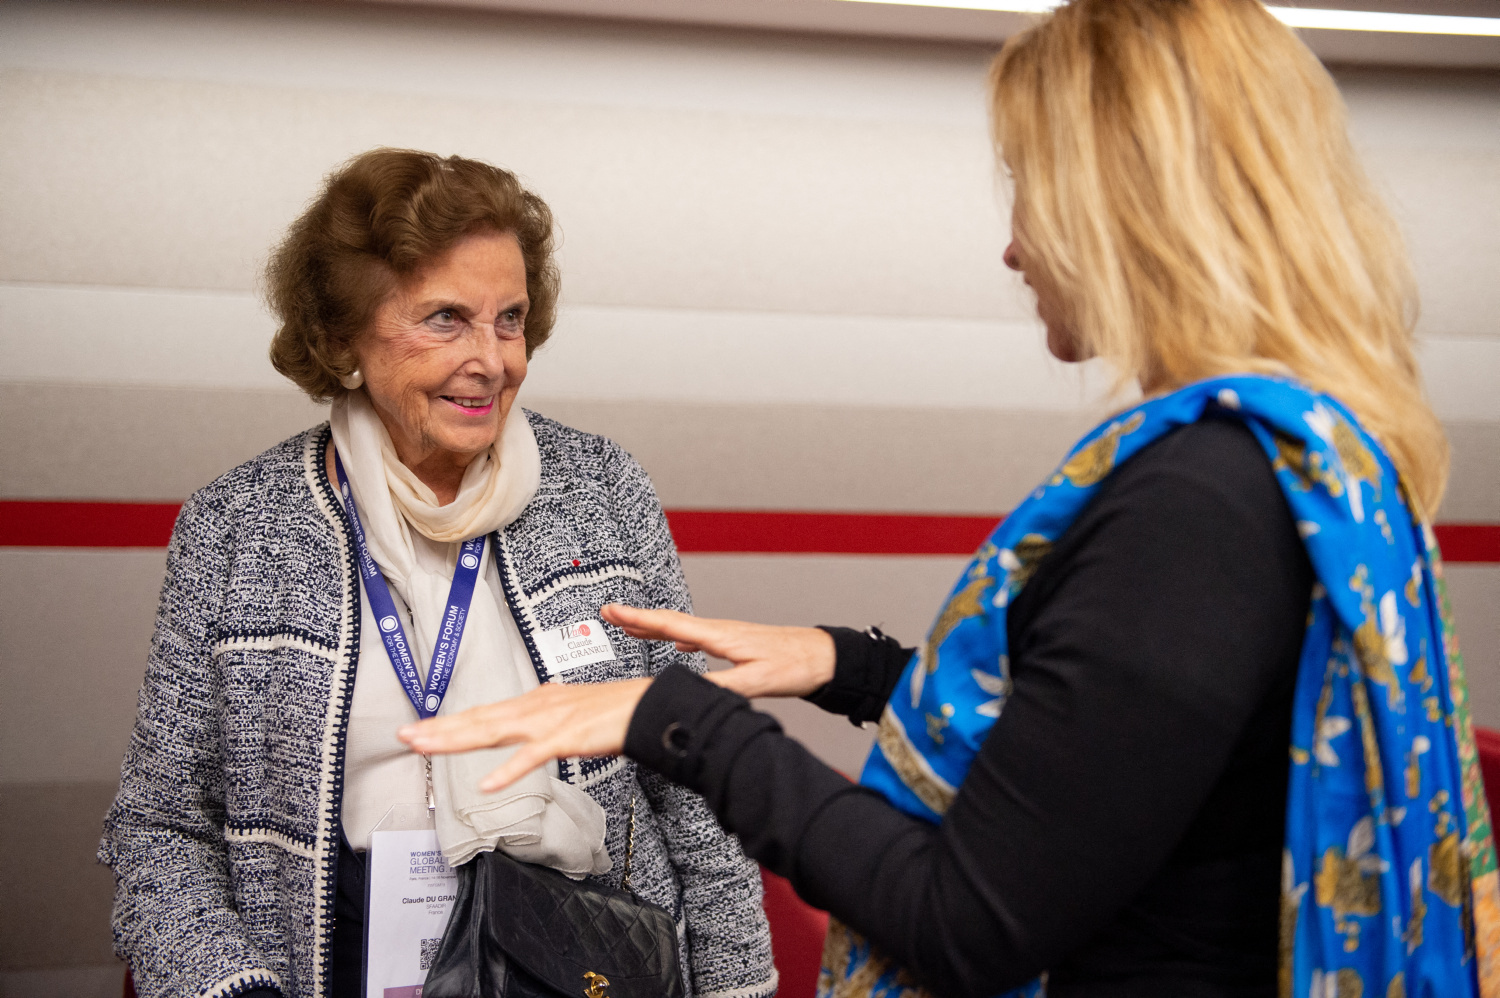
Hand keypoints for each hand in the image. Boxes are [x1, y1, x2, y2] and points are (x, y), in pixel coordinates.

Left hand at [398, 678, 651, 791]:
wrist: (646, 706)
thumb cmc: (614, 710)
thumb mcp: (570, 707)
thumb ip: (546, 712)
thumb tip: (529, 711)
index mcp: (535, 702)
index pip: (483, 713)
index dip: (450, 722)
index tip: (420, 728)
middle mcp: (535, 708)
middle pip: (478, 720)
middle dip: (438, 729)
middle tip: (404, 735)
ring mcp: (548, 723)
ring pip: (493, 732)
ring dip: (456, 739)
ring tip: (425, 746)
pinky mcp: (567, 738)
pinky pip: (532, 758)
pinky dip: (508, 771)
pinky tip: (486, 784)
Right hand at [600, 604, 834, 699]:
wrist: (822, 656)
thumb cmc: (795, 665)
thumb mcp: (756, 682)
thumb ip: (721, 687)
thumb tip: (689, 692)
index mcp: (720, 636)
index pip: (670, 624)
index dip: (638, 620)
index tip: (613, 611)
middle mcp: (720, 631)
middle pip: (670, 622)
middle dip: (638, 619)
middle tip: (610, 613)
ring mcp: (727, 635)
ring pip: (682, 628)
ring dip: (656, 628)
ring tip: (633, 628)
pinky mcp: (736, 643)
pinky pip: (698, 636)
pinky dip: (679, 637)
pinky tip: (679, 643)